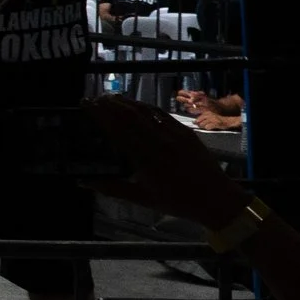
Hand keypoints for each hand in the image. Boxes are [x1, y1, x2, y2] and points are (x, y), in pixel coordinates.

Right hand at [84, 94, 246, 224]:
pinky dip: (147, 107)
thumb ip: (112, 188)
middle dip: (110, 104)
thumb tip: (83, 182)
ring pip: (146, 112)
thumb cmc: (178, 202)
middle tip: (93, 98)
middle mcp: (159, 143)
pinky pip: (163, 115)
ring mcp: (174, 135)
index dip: (101, 115)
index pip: (118, 130)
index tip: (87, 106)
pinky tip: (137, 104)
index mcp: (146, 160)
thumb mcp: (142, 198)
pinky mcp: (186, 132)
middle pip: (130, 116)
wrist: (216, 199)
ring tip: (110, 97)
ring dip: (127, 102)